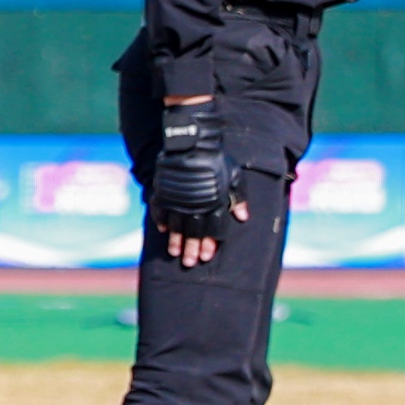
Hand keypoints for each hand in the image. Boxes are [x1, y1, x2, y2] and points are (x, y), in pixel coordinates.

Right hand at [149, 96, 243, 260]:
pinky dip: (161, 222)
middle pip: (194, 232)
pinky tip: (163, 231)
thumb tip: (243, 218)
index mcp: (215, 202)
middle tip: (189, 262)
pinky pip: (161, 211)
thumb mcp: (235, 176)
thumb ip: (239, 198)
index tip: (207, 256)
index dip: (210, 244)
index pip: (213, 229)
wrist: (192, 142)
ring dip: (176, 240)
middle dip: (192, 248)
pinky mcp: (164, 192)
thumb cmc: (216, 158)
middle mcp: (196, 204)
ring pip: (177, 226)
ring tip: (175, 252)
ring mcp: (178, 199)